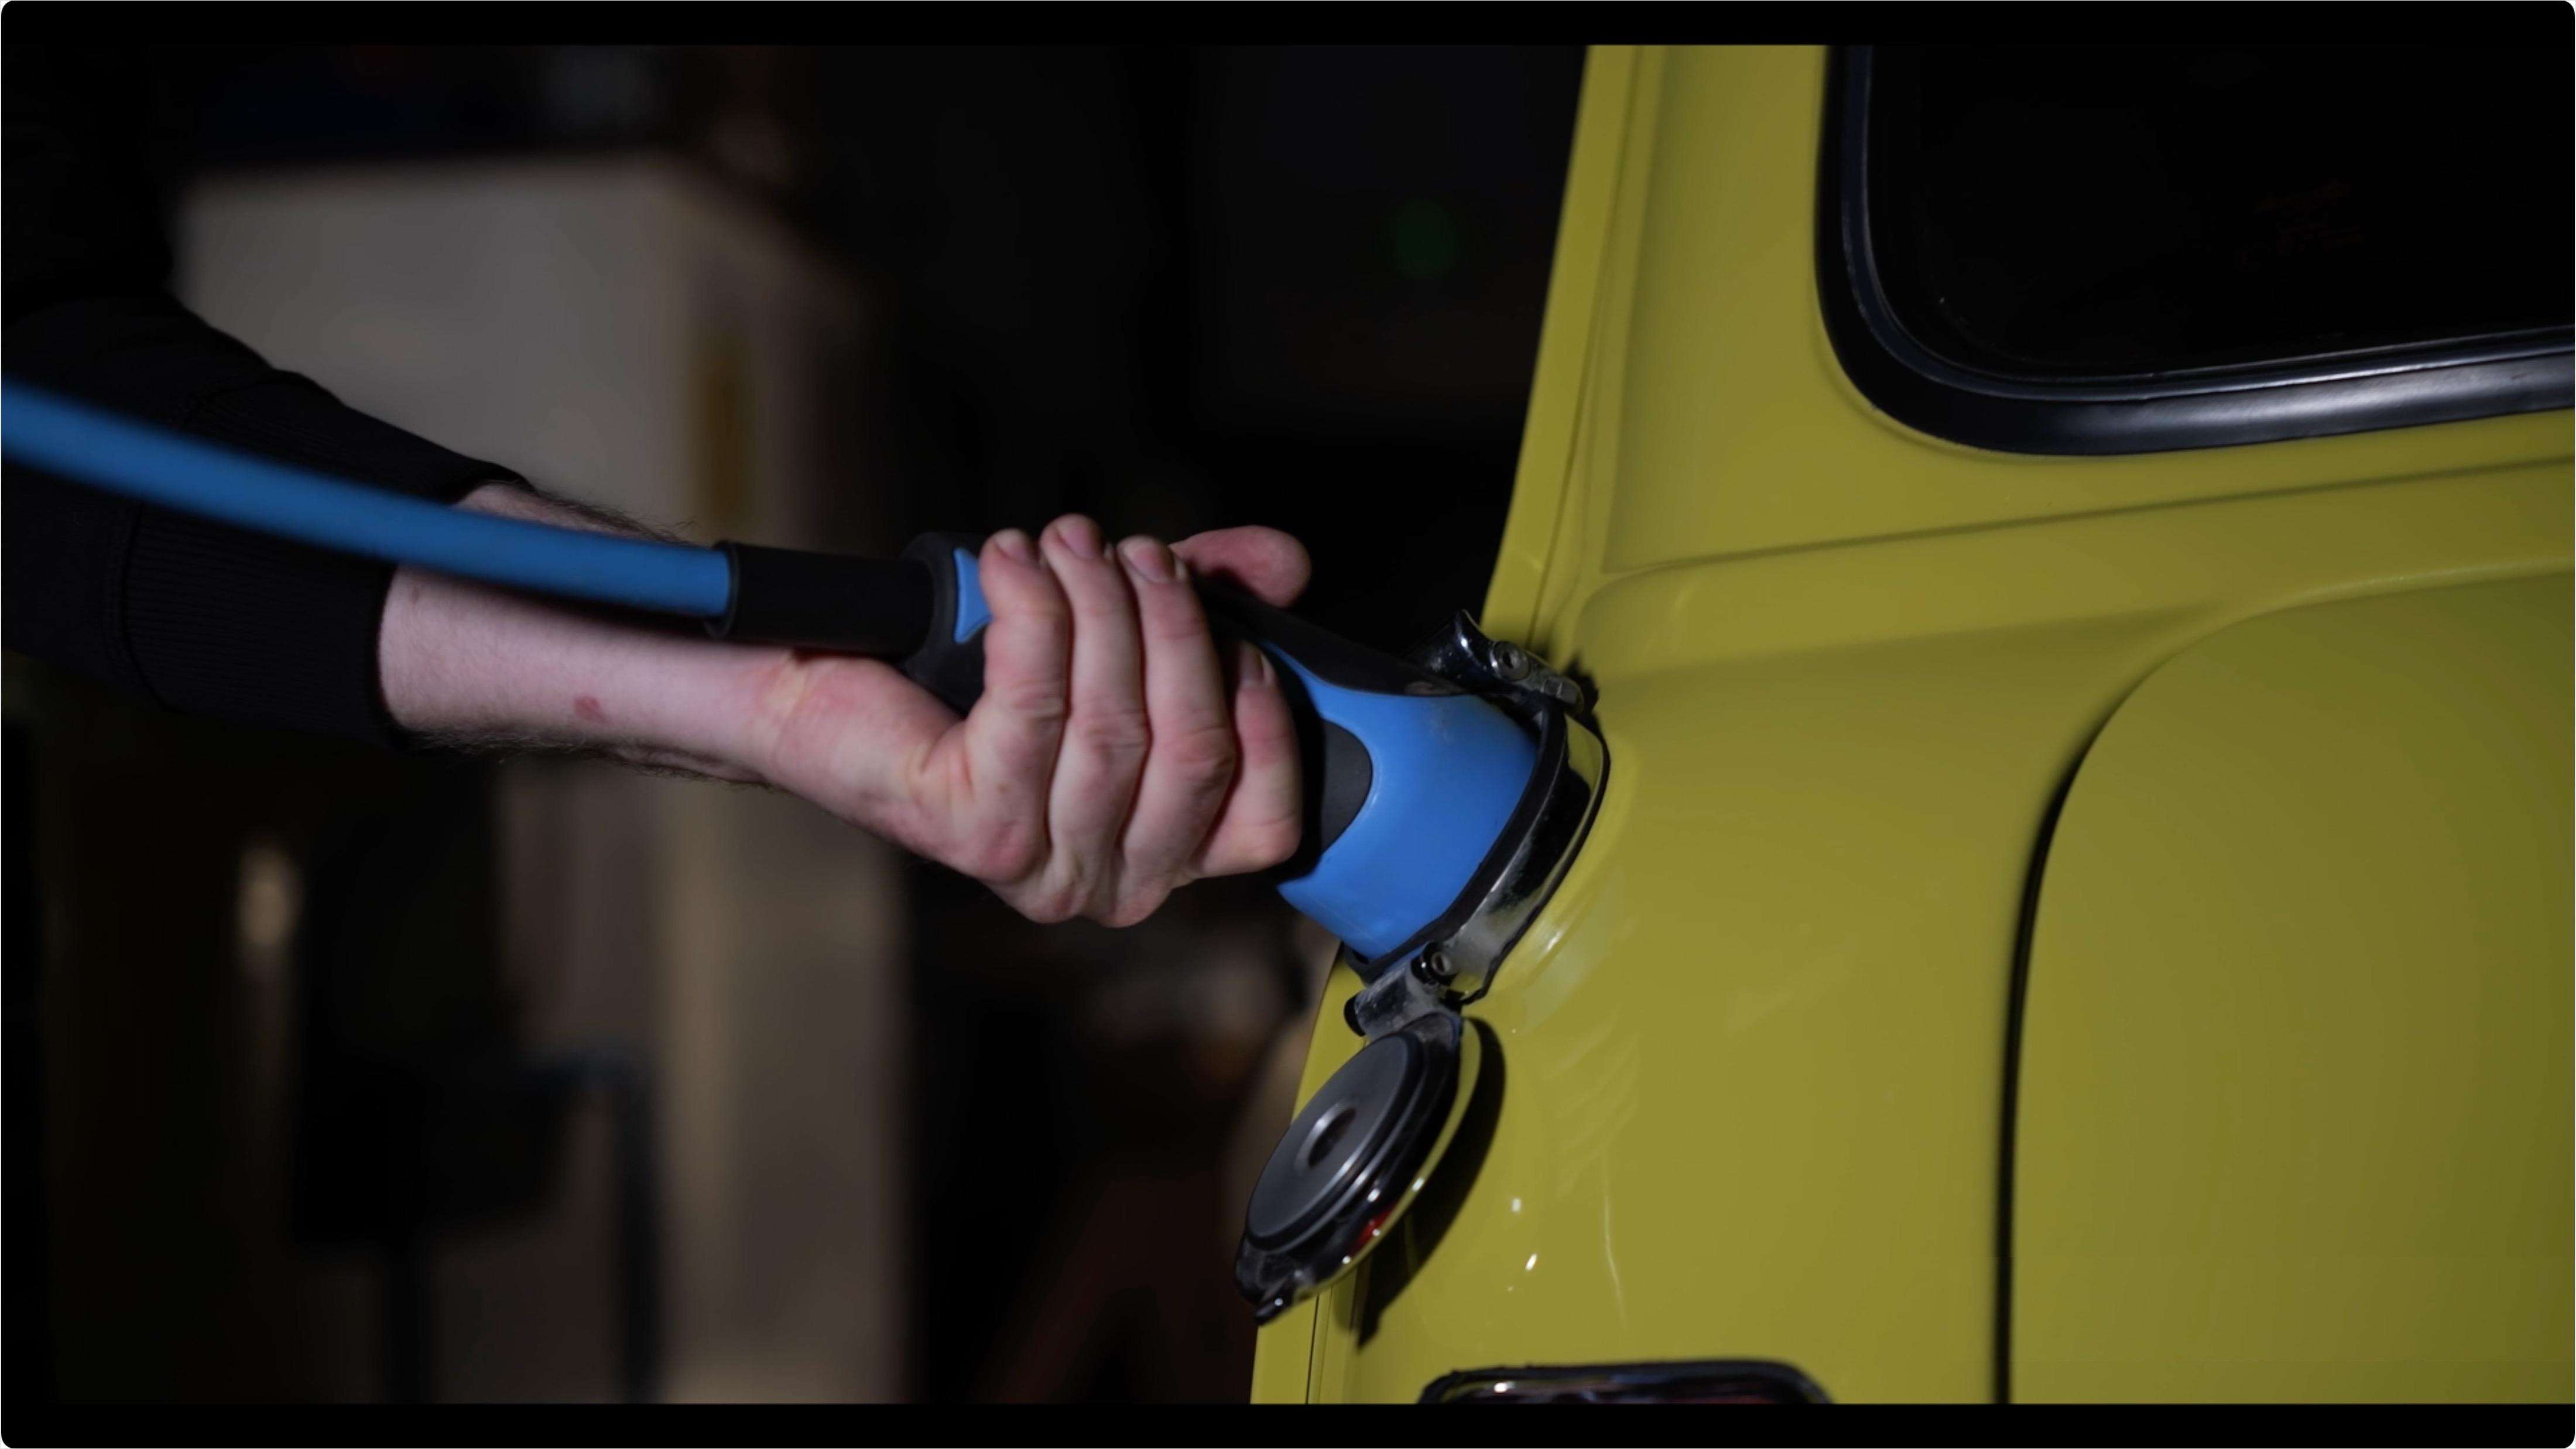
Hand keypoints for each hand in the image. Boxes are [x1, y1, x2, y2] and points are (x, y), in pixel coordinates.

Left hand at [749, 515, 1310, 925]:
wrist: (819, 689)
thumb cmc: (966, 674)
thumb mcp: (1114, 629)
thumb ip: (1208, 599)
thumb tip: (1284, 561)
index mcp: (1163, 854)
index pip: (1268, 817)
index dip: (1265, 713)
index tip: (1235, 627)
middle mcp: (1112, 883)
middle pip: (1193, 750)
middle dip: (1174, 628)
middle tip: (1137, 551)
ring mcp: (1042, 866)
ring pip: (1116, 725)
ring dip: (1100, 607)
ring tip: (1070, 541)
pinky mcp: (973, 832)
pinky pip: (1035, 704)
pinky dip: (1034, 612)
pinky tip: (1012, 561)